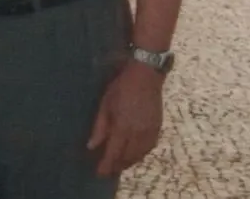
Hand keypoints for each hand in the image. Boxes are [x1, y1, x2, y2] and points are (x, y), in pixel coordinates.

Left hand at [86, 61, 164, 177]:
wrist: (146, 75)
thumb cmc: (122, 87)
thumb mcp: (105, 104)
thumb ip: (100, 127)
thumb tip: (92, 146)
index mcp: (123, 127)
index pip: (113, 153)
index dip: (106, 166)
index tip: (99, 173)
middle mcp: (138, 133)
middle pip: (127, 157)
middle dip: (117, 166)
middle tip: (108, 170)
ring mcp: (149, 131)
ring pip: (139, 155)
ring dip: (129, 162)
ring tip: (119, 164)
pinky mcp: (157, 128)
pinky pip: (149, 148)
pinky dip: (140, 154)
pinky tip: (134, 154)